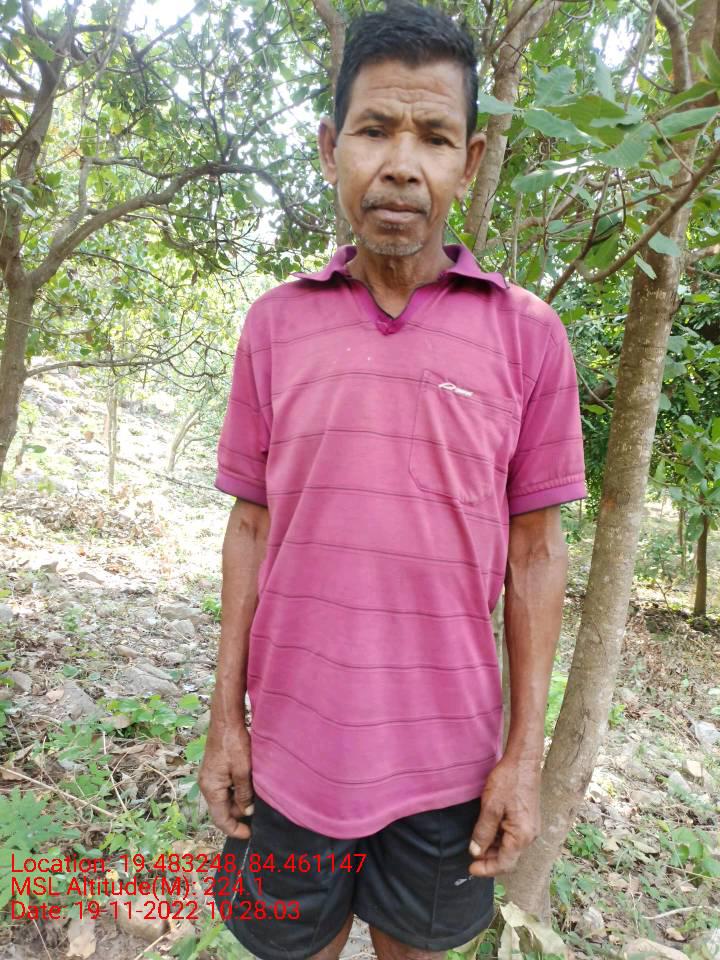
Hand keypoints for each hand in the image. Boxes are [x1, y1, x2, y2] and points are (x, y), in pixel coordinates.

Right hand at [199, 719, 253, 838]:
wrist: (225, 720)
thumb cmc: (234, 744)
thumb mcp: (243, 771)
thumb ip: (244, 794)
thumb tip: (246, 812)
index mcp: (211, 789)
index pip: (221, 819)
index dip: (235, 830)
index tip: (250, 835)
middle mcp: (206, 785)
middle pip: (221, 810)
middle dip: (238, 817)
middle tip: (257, 818)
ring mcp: (209, 777)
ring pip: (223, 799)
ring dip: (237, 804)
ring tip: (255, 804)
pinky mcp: (214, 770)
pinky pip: (224, 789)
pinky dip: (235, 793)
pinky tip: (248, 789)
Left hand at [467, 757, 540, 876]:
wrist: (524, 761)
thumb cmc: (508, 781)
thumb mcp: (490, 807)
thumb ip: (483, 832)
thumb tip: (475, 853)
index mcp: (521, 836)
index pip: (504, 863)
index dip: (486, 869)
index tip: (470, 869)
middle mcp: (530, 835)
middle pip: (508, 857)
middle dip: (490, 860)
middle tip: (471, 857)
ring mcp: (531, 827)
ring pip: (511, 847)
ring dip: (495, 849)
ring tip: (477, 844)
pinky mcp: (529, 819)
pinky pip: (514, 836)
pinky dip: (501, 838)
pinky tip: (488, 831)